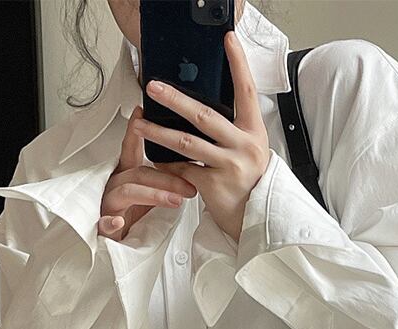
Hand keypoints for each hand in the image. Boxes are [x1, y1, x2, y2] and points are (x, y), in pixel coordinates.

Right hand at [99, 106, 197, 240]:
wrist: (120, 247)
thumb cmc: (134, 217)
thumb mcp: (151, 194)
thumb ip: (163, 179)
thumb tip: (191, 166)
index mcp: (126, 175)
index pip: (132, 150)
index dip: (136, 131)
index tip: (143, 111)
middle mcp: (115, 185)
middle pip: (139, 172)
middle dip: (167, 177)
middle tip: (191, 185)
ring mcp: (107, 205)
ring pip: (128, 192)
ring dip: (152, 195)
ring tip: (175, 201)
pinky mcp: (102, 227)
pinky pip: (104, 222)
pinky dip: (111, 222)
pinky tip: (119, 223)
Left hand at [134, 31, 270, 243]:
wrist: (257, 217)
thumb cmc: (251, 181)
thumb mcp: (250, 148)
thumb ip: (233, 128)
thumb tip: (204, 106)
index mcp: (253, 132)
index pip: (247, 91)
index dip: (238, 64)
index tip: (227, 40)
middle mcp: (243, 146)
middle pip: (205, 115)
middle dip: (176, 100)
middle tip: (153, 87)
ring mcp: (229, 167)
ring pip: (187, 143)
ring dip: (159, 133)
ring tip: (140, 124)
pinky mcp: (214, 186)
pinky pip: (183, 170)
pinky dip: (167, 166)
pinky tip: (154, 160)